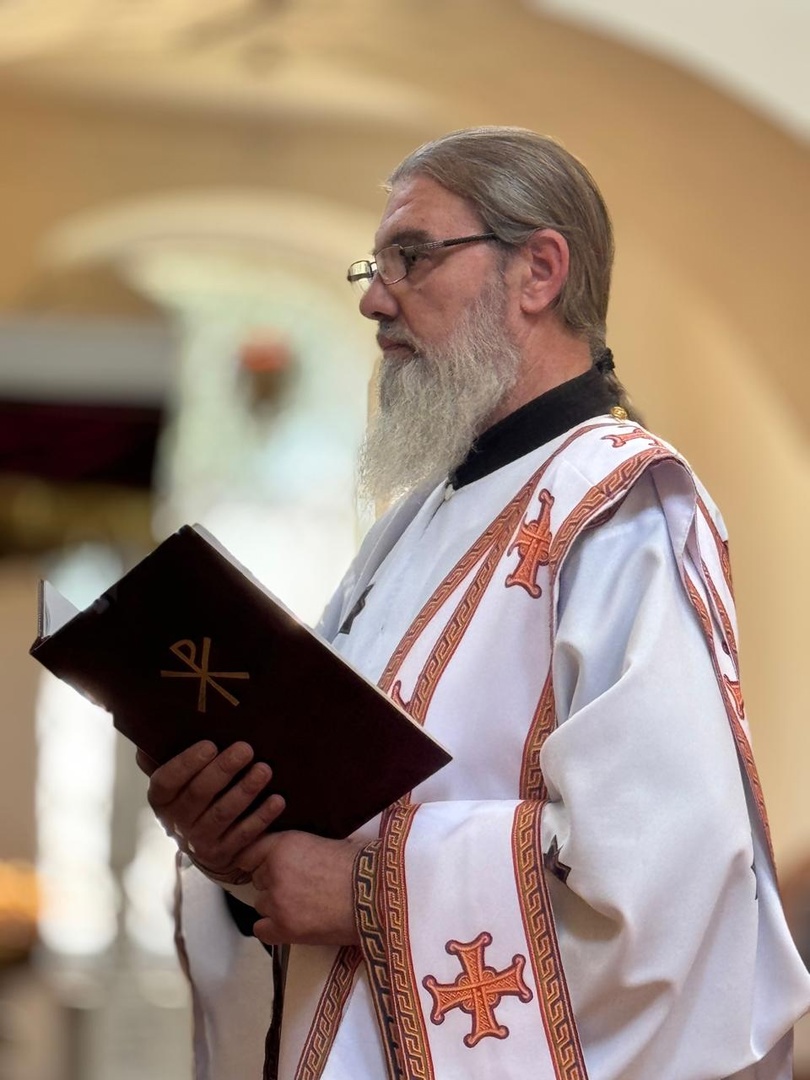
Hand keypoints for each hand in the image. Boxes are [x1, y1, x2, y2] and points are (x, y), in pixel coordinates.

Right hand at [136, 741, 285, 885]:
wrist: (211, 843)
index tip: (210, 744)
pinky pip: (244, 835)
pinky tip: (278, 800)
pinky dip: (262, 817)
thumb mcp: (180, 779)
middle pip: (198, 794)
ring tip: (264, 770)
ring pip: (222, 814)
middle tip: (246, 748)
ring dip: (245, 790)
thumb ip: (168, 756)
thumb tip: (152, 733)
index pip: (166, 782)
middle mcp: (177, 823)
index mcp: (162, 800)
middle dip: (223, 770)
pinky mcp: (223, 856)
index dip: (186, 763)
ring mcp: (200, 842)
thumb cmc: (197, 794)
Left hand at [237, 831, 362, 945]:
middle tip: (301, 887)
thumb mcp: (323, 843)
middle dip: (274, 883)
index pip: (251, 853)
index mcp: (284, 844)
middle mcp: (274, 871)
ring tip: (304, 907)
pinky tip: (293, 925)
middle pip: (259, 880)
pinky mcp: (284, 928)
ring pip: (262, 904)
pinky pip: (261, 930)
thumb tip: (284, 858)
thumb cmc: (359, 866)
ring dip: (277, 906)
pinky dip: (274, 929)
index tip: (271, 868)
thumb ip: (295, 850)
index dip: (262, 861)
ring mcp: (276, 901)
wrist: (377, 895)